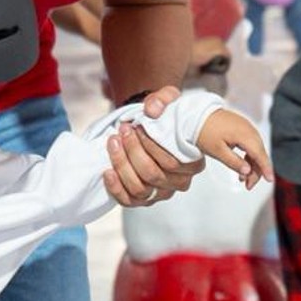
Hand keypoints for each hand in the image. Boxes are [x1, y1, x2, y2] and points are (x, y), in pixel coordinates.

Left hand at [103, 86, 200, 206]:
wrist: (151, 124)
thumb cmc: (164, 115)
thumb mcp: (168, 99)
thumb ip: (163, 99)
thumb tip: (152, 110)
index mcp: (193, 162)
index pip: (171, 161)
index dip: (149, 145)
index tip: (135, 126)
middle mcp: (180, 182)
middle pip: (153, 175)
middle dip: (132, 152)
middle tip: (122, 131)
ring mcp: (162, 193)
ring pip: (139, 189)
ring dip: (122, 165)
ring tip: (113, 143)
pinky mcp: (145, 199)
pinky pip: (129, 201)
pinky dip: (116, 188)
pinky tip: (107, 171)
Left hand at [194, 109, 273, 189]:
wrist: (195, 114)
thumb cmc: (204, 131)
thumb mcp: (217, 151)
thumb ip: (234, 162)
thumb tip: (248, 171)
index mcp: (244, 134)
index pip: (260, 154)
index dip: (266, 168)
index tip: (270, 180)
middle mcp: (249, 129)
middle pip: (259, 153)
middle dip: (256, 171)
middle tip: (248, 186)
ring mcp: (245, 127)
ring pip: (255, 149)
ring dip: (252, 164)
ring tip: (242, 178)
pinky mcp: (241, 127)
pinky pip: (250, 143)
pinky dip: (248, 155)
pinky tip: (242, 165)